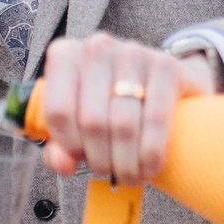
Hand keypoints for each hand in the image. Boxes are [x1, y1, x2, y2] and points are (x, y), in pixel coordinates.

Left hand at [37, 32, 211, 186]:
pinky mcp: (166, 65)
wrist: (164, 80)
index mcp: (65, 56)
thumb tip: (64, 165)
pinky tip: (151, 166)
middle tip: (110, 173)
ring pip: (123, 123)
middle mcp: (96, 47)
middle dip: (101, 160)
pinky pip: (155, 117)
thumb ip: (60, 146)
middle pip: (92, 121)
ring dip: (126, 162)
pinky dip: (152, 151)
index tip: (81, 160)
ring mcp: (133, 52)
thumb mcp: (78, 120)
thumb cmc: (110, 103)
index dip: (69, 146)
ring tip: (129, 175)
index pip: (57, 109)